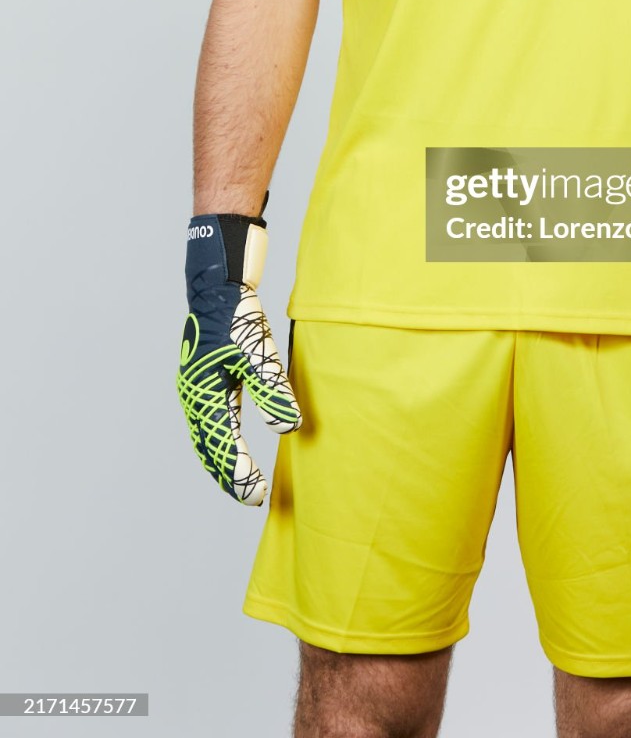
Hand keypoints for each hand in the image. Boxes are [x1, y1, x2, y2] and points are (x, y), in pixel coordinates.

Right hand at [176, 204, 301, 504]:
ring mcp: (196, 387)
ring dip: (222, 460)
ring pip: (206, 436)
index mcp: (203, 394)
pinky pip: (209, 419)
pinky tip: (230, 441)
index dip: (239, 475)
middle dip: (228, 475)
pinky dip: (219, 439)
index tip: (258, 497)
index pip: (220, 446)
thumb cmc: (237, 314)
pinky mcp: (204, 377)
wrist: (217, 281)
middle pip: (208, 447)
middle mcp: (195, 395)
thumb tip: (287, 428)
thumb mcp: (258, 351)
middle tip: (253, 498)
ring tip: (242, 481)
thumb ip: (272, 390)